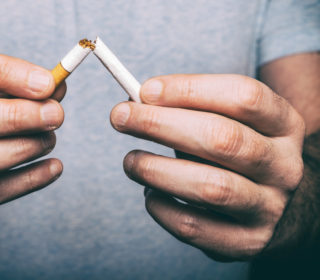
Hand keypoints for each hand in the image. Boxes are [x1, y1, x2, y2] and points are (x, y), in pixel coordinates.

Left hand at [110, 74, 305, 260]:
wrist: (274, 207)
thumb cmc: (235, 156)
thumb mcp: (228, 123)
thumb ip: (189, 111)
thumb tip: (135, 104)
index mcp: (284, 125)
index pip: (243, 96)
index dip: (190, 89)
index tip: (146, 90)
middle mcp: (284, 166)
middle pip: (222, 138)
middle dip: (161, 125)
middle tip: (120, 117)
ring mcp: (269, 207)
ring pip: (210, 187)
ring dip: (156, 170)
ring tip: (130, 161)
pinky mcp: (247, 242)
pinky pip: (193, 227)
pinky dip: (161, 207)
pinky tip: (150, 194)